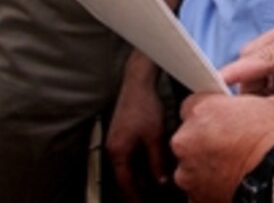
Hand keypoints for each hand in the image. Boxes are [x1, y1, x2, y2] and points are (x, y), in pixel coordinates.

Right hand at [106, 59, 168, 200]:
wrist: (138, 83)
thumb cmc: (145, 105)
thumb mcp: (155, 136)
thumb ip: (156, 160)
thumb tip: (160, 180)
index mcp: (118, 152)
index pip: (125, 183)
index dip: (135, 196)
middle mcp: (113, 149)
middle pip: (124, 177)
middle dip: (138, 189)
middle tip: (151, 198)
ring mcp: (116, 141)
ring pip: (127, 167)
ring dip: (139, 177)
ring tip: (154, 186)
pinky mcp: (122, 134)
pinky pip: (128, 157)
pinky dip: (138, 164)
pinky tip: (152, 166)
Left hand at [172, 93, 273, 202]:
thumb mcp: (270, 104)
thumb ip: (245, 106)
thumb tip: (245, 112)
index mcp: (204, 110)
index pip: (193, 103)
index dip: (211, 110)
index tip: (222, 116)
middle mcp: (188, 140)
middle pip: (189, 135)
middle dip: (207, 137)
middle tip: (234, 141)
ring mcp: (188, 171)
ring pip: (192, 163)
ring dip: (208, 162)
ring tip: (237, 164)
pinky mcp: (195, 197)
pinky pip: (199, 186)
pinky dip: (212, 184)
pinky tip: (235, 179)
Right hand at [220, 6, 273, 125]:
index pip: (266, 56)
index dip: (240, 73)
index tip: (218, 85)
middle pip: (255, 52)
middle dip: (248, 81)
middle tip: (255, 108)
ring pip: (261, 50)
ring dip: (259, 76)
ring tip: (270, 101)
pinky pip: (272, 49)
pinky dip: (269, 69)